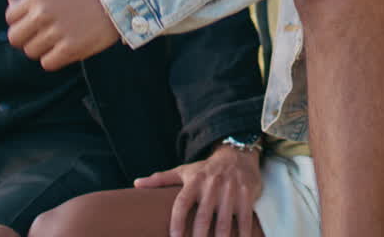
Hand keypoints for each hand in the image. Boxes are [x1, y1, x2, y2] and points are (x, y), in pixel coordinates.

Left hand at [5, 0, 119, 69]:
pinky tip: (65, 51)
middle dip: (27, 40)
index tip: (34, 25)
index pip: (10, 18)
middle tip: (43, 37)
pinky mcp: (70, 48)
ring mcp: (56, 31)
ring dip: (43, 50)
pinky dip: (54, 60)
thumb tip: (9, 0)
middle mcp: (43, 13)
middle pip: (15, 38)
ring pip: (31, 52)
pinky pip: (47, 63)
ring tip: (58, 42)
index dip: (21, 23)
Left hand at [134, 144, 263, 236]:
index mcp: (195, 181)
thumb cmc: (207, 169)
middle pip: (203, 216)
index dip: (177, 221)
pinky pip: (245, 219)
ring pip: (224, 221)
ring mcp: (231, 190)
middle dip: (198, 236)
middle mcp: (212, 185)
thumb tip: (136, 184)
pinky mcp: (247, 195)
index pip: (182, 203)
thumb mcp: (184, 171)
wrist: (237, 155)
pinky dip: (243, 235)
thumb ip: (161, 179)